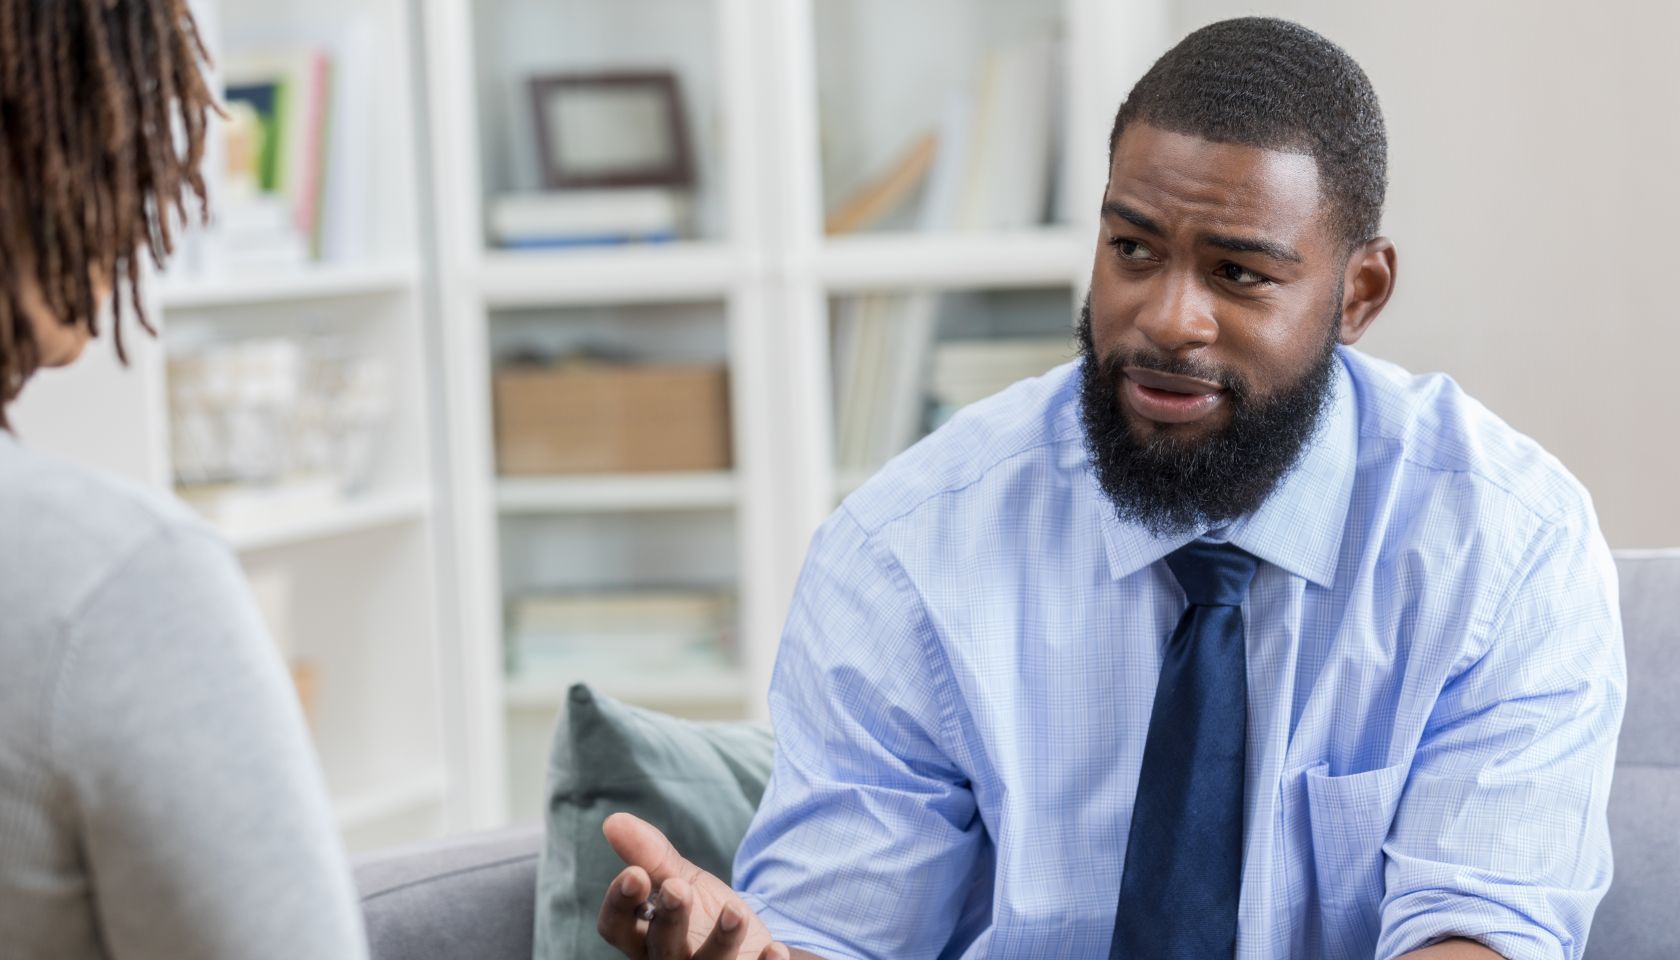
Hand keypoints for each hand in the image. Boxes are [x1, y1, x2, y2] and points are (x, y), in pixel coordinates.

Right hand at [596, 812, 790, 959]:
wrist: (748, 945)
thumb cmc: (702, 914)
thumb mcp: (679, 880)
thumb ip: (650, 855)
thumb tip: (613, 820)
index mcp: (644, 935)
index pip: (616, 926)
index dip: (621, 902)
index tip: (635, 874)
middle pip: (660, 949)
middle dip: (669, 919)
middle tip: (677, 888)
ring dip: (721, 941)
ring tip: (736, 911)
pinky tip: (775, 949)